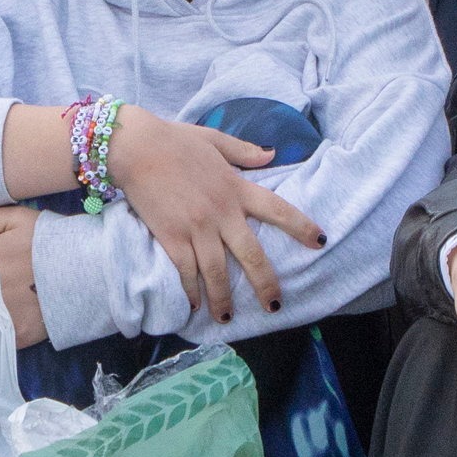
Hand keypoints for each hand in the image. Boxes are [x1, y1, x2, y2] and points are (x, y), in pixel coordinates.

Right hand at [105, 112, 326, 324]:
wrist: (135, 147)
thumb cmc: (174, 140)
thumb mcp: (215, 139)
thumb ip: (244, 151)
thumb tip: (272, 154)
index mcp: (236, 188)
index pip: (278, 209)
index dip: (301, 226)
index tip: (321, 242)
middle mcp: (221, 213)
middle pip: (251, 255)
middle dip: (265, 284)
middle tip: (274, 306)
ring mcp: (196, 228)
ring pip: (217, 272)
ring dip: (223, 299)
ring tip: (227, 317)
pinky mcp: (171, 236)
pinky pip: (186, 271)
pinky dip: (192, 290)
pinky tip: (195, 304)